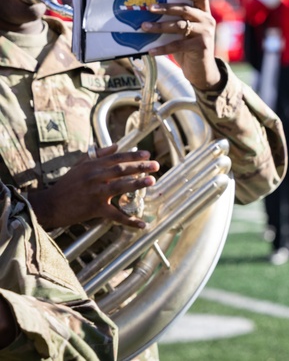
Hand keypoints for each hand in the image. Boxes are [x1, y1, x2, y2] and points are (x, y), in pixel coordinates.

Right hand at [27, 145, 158, 229]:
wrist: (50, 205)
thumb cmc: (66, 184)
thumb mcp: (80, 165)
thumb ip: (98, 154)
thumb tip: (116, 145)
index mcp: (93, 166)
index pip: (117, 157)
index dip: (133, 155)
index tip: (148, 154)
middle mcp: (95, 177)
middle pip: (121, 169)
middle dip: (140, 167)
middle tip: (156, 165)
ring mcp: (96, 193)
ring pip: (120, 187)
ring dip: (137, 184)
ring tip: (151, 181)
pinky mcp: (95, 208)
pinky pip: (115, 215)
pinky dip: (129, 220)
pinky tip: (141, 224)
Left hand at [143, 0, 221, 89]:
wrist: (202, 71)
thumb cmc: (188, 47)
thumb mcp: (184, 31)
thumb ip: (177, 20)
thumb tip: (150, 9)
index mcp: (204, 13)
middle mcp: (208, 20)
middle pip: (186, 9)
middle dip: (166, 8)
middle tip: (149, 8)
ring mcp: (206, 33)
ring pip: (179, 26)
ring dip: (159, 26)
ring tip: (144, 26)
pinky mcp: (201, 46)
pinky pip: (177, 45)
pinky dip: (162, 48)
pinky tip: (150, 50)